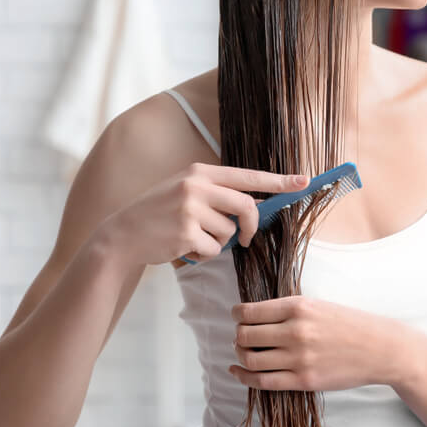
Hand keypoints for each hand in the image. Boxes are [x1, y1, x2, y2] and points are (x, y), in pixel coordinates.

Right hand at [107, 162, 308, 265]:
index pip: (248, 176)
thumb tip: (256, 206)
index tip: (303, 181)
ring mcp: (190, 209)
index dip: (278, 180)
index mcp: (200, 172)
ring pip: (229, 232)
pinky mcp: (185, 232)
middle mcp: (197, 186)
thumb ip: (218, 195)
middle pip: (246, 206)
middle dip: (252, 226)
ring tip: (191, 237)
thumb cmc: (159, 214)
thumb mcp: (187, 193)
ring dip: (217, 242)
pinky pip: (213, 250)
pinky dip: (203, 254)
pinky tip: (182, 247)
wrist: (122, 234)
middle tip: (247, 239)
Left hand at [228, 294, 398, 391]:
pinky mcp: (304, 380)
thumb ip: (286, 309)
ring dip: (240, 355)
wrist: (379, 348)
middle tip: (242, 336)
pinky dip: (243, 377)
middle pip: (244, 335)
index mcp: (297, 307)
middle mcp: (295, 331)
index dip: (237, 315)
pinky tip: (237, 371)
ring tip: (244, 352)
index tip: (237, 317)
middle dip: (237, 336)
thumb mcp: (317, 304)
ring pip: (250, 359)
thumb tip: (251, 315)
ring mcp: (299, 358)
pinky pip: (262, 381)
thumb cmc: (348, 323)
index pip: (248, 312)